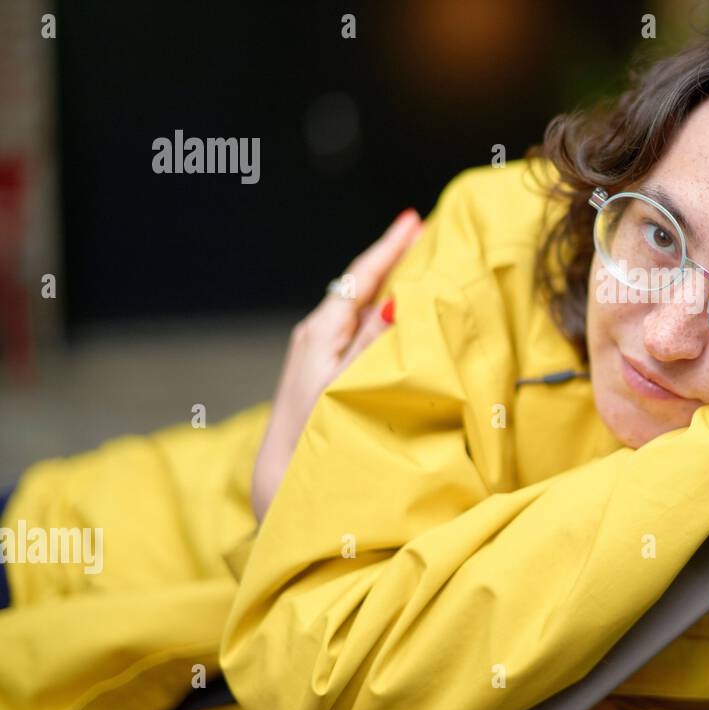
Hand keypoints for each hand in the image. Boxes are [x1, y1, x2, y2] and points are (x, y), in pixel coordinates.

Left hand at [250, 208, 424, 521]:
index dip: (389, 248)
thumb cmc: (313, 441)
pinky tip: (400, 323)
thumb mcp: (347, 387)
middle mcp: (317, 339)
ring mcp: (320, 360)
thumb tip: (396, 301)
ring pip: (363, 313)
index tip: (413, 220)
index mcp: (320, 333)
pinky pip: (361, 335)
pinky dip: (384, 320)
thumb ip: (373, 345)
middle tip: (425, 236)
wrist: (281, 490)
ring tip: (420, 271)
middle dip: (393, 263)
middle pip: (363, 289)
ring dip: (391, 291)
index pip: (362, 278)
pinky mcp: (326, 379)